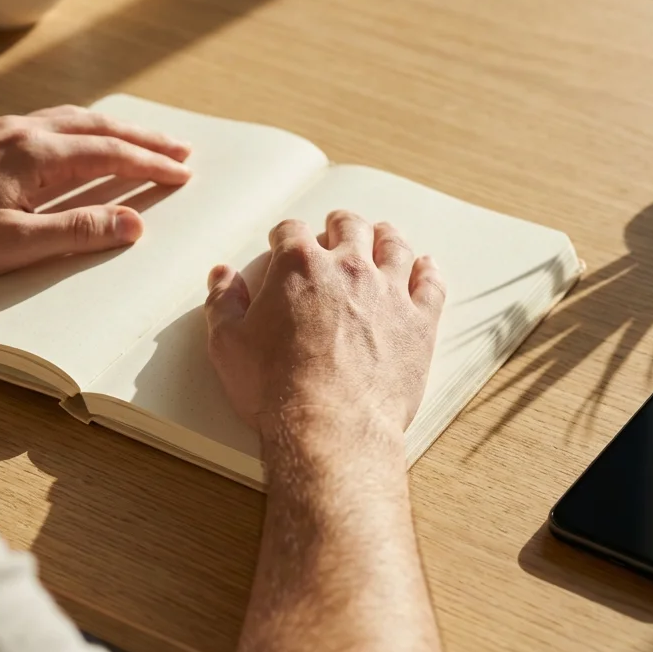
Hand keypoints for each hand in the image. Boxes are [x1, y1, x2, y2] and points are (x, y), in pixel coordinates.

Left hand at [0, 105, 191, 281]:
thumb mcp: (14, 245)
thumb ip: (77, 232)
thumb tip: (131, 224)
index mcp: (34, 153)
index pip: (110, 153)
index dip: (150, 164)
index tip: (183, 172)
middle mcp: (21, 131)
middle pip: (98, 127)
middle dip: (143, 139)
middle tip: (181, 150)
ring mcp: (0, 131)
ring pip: (72, 119)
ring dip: (114, 130)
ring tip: (142, 141)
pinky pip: (47, 122)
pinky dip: (81, 127)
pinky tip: (80, 139)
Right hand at [204, 211, 446, 453]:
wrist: (330, 426)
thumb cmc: (276, 388)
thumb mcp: (228, 344)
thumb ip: (223, 302)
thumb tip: (222, 276)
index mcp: (298, 266)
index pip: (291, 232)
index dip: (285, 235)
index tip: (284, 242)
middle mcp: (347, 268)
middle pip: (349, 227)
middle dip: (340, 225)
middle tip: (337, 228)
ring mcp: (388, 292)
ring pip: (394, 246)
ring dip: (386, 237)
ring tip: (383, 235)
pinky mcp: (419, 322)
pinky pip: (430, 284)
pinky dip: (428, 271)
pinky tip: (426, 267)